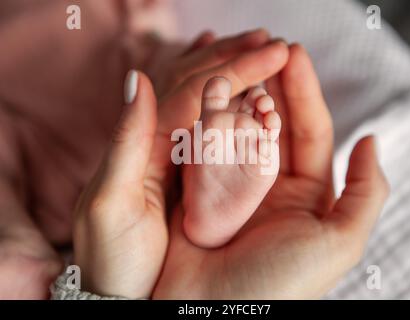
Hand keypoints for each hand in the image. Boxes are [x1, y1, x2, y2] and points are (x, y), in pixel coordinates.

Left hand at [72, 33, 289, 297]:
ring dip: (227, 67)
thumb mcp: (111, 203)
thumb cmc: (114, 255)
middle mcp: (152, 140)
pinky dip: (214, 93)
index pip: (193, 91)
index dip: (235, 67)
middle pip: (194, 83)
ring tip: (254, 47)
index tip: (274, 52)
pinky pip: (198, 120)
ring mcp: (165, 152)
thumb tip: (138, 76)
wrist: (115, 290)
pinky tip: (226, 81)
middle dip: (235, 58)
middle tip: (272, 41)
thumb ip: (124, 140)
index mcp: (143, 144)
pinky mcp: (176, 169)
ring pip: (197, 96)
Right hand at [153, 44, 388, 298]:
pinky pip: (207, 146)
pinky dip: (208, 119)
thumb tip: (371, 138)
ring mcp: (234, 185)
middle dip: (272, 85)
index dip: (304, 92)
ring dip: (240, 95)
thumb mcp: (340, 242)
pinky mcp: (202, 189)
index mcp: (307, 195)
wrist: (214, 314)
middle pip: (274, 123)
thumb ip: (365, 192)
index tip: (294, 54)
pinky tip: (210, 94)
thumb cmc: (281, 284)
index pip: (310, 131)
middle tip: (265, 49)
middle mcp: (272, 186)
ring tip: (238, 64)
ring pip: (240, 129)